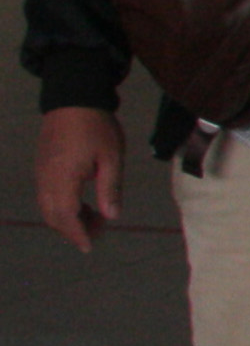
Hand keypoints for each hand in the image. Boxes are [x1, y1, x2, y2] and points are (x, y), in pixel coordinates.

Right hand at [33, 108, 124, 250]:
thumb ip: (110, 189)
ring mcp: (41, 173)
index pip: (65, 216)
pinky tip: (82, 203)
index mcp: (63, 178)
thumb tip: (112, 216)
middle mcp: (46, 179)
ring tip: (95, 217)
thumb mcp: (112, 158)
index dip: (77, 234)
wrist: (73, 99)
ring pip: (47, 208)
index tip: (89, 247)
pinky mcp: (41, 167)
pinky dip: (62, 207)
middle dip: (73, 230)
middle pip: (53, 216)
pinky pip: (46, 196)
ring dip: (68, 219)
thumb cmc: (97, 127)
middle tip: (99, 231)